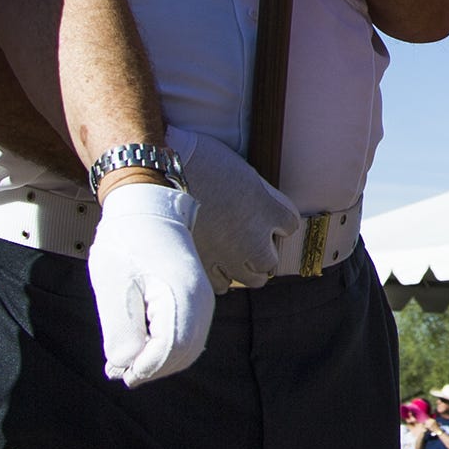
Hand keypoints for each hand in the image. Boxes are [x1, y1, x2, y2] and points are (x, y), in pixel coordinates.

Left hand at [87, 180, 216, 385]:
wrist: (147, 208)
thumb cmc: (127, 241)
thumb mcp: (114, 286)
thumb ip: (121, 331)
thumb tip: (127, 366)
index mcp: (182, 296)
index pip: (168, 352)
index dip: (141, 368)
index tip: (116, 370)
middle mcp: (201, 303)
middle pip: (180, 356)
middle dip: (149, 368)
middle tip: (117, 370)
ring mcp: (203, 302)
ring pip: (185, 351)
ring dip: (157, 361)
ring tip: (125, 359)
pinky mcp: (197, 302)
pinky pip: (187, 338)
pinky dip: (165, 350)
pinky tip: (142, 346)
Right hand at [166, 127, 303, 289]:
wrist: (159, 174)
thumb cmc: (199, 163)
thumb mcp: (242, 173)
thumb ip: (262, 196)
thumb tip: (272, 210)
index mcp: (265, 209)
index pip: (290, 225)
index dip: (277, 221)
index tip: (263, 214)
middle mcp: (252, 238)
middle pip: (270, 261)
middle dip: (262, 253)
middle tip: (247, 240)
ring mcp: (228, 256)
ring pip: (251, 279)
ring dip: (244, 268)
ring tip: (229, 253)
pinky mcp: (203, 267)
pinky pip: (221, 285)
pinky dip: (220, 276)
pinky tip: (212, 261)